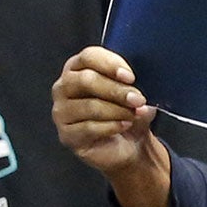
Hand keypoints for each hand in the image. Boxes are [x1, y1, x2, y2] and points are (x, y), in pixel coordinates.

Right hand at [53, 47, 172, 206]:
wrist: (131, 149)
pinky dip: (106, 126)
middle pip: (82, 79)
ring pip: (83, 104)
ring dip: (112, 108)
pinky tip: (121, 127)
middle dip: (113, 88)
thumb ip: (138, 94)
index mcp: (81, 71)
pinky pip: (84, 127)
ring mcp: (62, 113)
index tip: (131, 75)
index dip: (108, 63)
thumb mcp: (138, 101)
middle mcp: (65, 88)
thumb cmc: (132, 116)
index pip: (86, 57)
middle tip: (137, 97)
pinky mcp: (67, 135)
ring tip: (132, 114)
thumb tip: (144, 99)